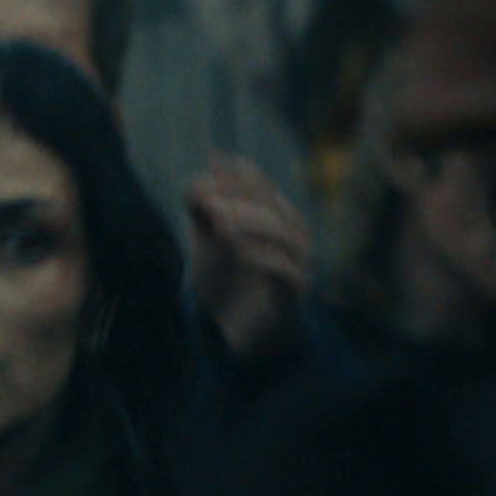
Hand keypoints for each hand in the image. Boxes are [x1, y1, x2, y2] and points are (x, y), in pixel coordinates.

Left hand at [184, 157, 311, 358]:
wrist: (229, 330)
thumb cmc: (221, 280)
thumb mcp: (204, 241)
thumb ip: (202, 211)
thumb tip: (197, 177)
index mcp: (272, 213)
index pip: (259, 183)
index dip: (236, 173)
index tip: (210, 164)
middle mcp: (291, 232)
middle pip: (271, 203)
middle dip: (238, 196)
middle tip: (207, 199)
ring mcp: (298, 261)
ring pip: (283, 232)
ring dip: (251, 222)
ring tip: (220, 225)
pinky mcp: (296, 291)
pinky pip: (286, 270)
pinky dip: (263, 257)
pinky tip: (238, 251)